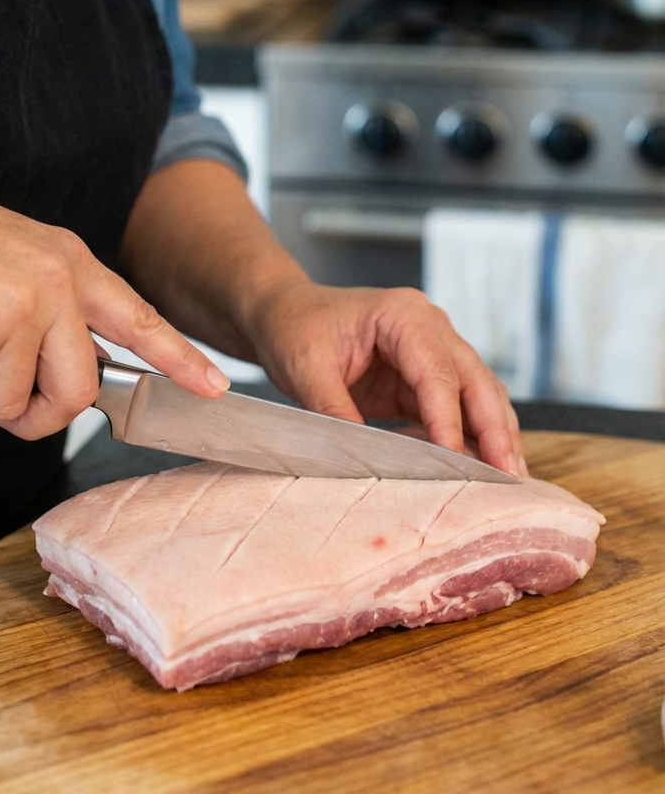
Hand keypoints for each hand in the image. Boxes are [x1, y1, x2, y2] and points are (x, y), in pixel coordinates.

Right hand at [0, 152, 228, 439]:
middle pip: (75, 394)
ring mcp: (16, 308)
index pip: (138, 318)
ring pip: (6, 407)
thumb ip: (45, 308)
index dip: (179, 358)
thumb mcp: (9, 257)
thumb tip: (49, 376)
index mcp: (68, 262)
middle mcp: (53, 284)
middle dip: (30, 418)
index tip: (213, 386)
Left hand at [246, 278, 526, 477]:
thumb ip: (337, 413)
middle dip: (495, 430)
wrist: (283, 313)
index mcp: (401, 315)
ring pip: (478, 393)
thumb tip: (366, 461)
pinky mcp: (424, 376)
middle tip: (509, 477)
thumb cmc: (293, 329)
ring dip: (494, 435)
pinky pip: (458, 407)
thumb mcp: (306, 370)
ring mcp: (432, 349)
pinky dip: (471, 437)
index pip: (437, 372)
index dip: (449, 420)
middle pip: (475, 380)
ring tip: (509, 480)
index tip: (455, 463)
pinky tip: (479, 469)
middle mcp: (428, 326)